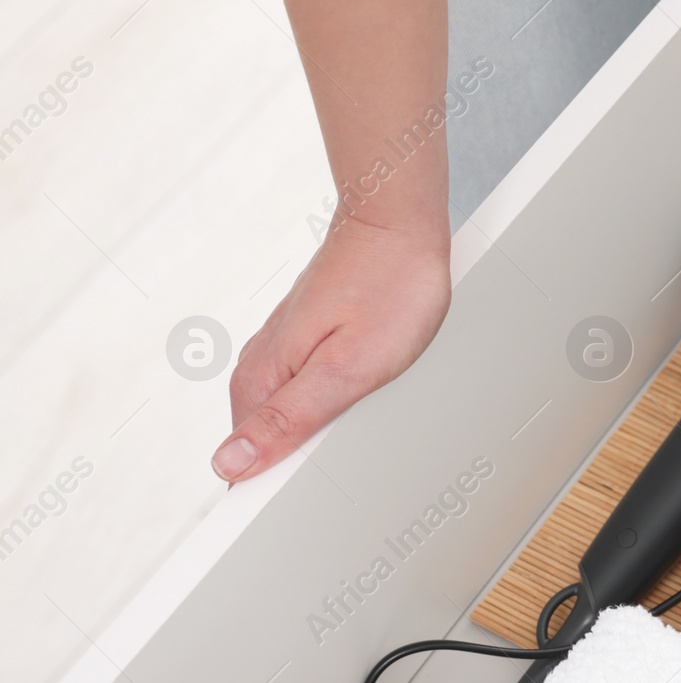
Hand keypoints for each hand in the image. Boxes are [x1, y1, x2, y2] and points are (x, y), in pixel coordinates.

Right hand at [210, 216, 450, 481]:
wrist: (398, 222)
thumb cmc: (388, 288)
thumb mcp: (348, 368)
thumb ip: (289, 418)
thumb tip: (227, 464)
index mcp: (260, 380)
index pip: (237, 462)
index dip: (268, 491)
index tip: (302, 512)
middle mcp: (262, 366)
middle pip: (265, 444)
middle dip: (304, 463)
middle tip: (354, 453)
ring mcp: (284, 351)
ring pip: (290, 417)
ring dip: (323, 432)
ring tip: (366, 418)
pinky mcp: (308, 339)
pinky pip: (309, 390)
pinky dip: (334, 403)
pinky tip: (364, 394)